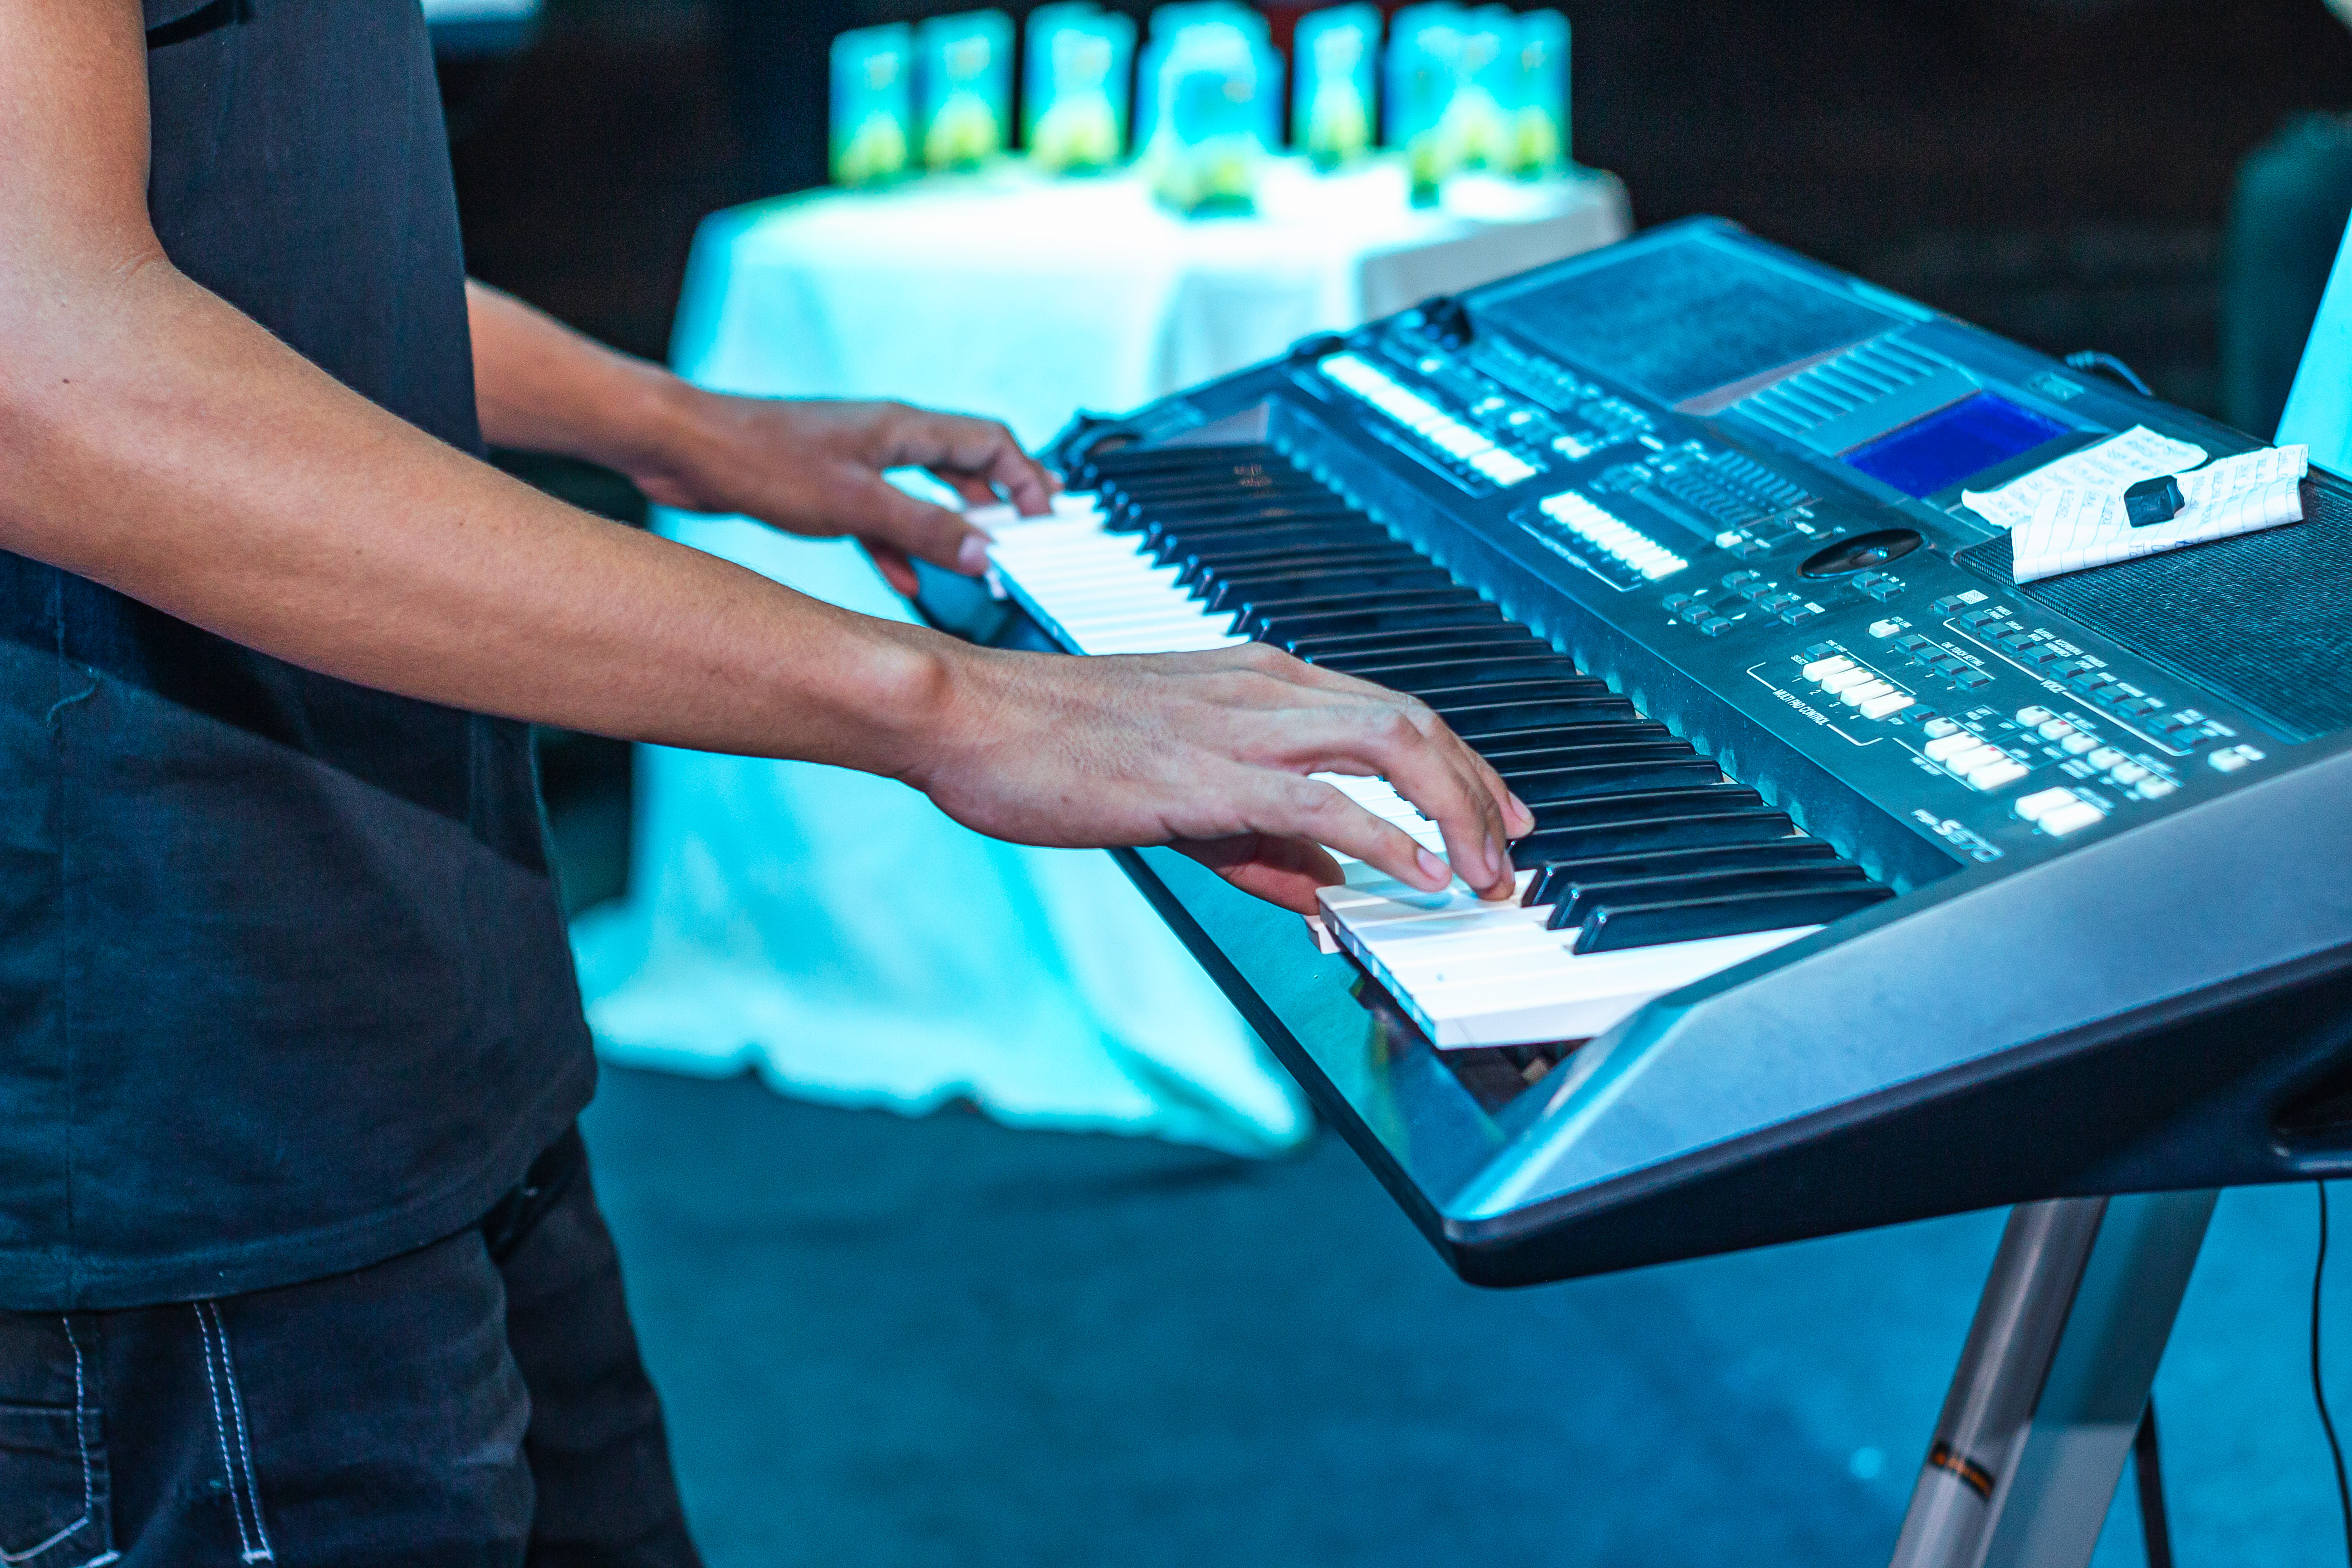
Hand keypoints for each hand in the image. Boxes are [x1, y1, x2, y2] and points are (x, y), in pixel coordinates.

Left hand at [624, 393, 1056, 594]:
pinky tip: (907, 579)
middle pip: (963, 463)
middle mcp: (884, 438)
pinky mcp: (826, 486)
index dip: (1025, 477)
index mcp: (902, 428)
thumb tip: (985, 552)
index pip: (989, 442)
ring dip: (952, 525)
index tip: (1045, 516)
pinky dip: (900, 546)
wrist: (686, 450)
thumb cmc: (761, 458)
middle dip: (1000, 499)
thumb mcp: (857, 503)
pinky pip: (880, 518)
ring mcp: (855, 461)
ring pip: (922, 492)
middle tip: (1030, 530)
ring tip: (980, 558)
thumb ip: (924, 528)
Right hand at [902, 641, 1535, 913]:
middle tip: (1514, 851)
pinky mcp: (1203, 775)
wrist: (964, 716)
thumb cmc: (1049, 744)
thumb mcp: (1174, 794)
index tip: (1498, 813)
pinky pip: (1320, 802)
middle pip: (1413, 720)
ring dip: (1455, 810)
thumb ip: (1258, 842)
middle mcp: (1261, 689)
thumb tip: (1328, 888)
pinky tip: (1418, 877)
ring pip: (1389, 744)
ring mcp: (1235, 726)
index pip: (1388, 711)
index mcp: (1254, 680)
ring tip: (1487, 871)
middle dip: (1481, 788)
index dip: (1458, 763)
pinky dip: (1384, 837)